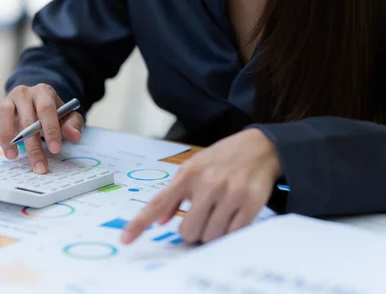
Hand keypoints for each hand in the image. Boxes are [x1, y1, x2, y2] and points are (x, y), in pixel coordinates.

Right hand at [0, 84, 83, 173]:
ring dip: (7, 136)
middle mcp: (23, 93)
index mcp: (43, 92)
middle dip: (33, 145)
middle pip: (26, 117)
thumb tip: (74, 136)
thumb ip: (73, 125)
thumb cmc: (52, 114)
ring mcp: (6, 99)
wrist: (36, 104)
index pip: (47, 108)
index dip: (51, 129)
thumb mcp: (68, 117)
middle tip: (39, 165)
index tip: (55, 149)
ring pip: (2, 112)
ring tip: (13, 156)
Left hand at [122, 129, 281, 243]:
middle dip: (193, 230)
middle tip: (203, 217)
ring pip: (210, 236)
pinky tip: (233, 215)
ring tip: (220, 213)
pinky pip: (232, 234)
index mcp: (188, 175)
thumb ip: (175, 195)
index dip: (140, 223)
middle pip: (187, 231)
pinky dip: (230, 231)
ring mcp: (229, 194)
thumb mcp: (193, 167)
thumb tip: (159, 221)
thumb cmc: (222, 159)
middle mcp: (207, 184)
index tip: (125, 239)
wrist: (260, 147)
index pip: (159, 203)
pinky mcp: (250, 204)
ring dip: (212, 231)